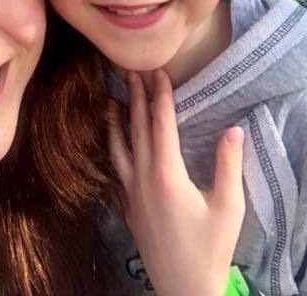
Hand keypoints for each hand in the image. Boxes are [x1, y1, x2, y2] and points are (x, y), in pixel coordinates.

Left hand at [108, 69, 244, 295]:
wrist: (183, 289)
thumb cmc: (209, 250)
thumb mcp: (228, 208)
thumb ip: (228, 166)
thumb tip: (233, 130)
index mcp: (166, 174)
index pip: (161, 125)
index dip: (160, 96)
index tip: (158, 72)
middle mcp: (142, 177)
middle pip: (137, 128)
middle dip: (136, 97)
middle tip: (131, 70)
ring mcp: (131, 192)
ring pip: (119, 146)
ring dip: (117, 119)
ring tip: (111, 97)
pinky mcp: (127, 206)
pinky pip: (115, 166)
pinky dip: (113, 146)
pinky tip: (113, 141)